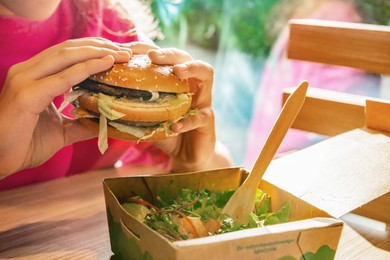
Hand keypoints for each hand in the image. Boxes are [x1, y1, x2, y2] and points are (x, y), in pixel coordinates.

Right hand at [0, 37, 131, 175]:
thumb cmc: (24, 144)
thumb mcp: (60, 131)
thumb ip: (81, 124)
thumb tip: (105, 122)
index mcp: (33, 76)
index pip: (66, 53)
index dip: (93, 49)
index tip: (118, 52)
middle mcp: (27, 72)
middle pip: (68, 49)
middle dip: (99, 46)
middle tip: (125, 51)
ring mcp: (24, 80)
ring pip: (65, 56)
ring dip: (96, 53)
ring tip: (120, 54)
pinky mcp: (26, 94)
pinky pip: (62, 78)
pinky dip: (86, 68)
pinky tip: (105, 63)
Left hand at [127, 42, 231, 171]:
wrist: (186, 155)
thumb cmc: (167, 132)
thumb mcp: (149, 117)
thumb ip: (135, 107)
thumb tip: (102, 101)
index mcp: (175, 80)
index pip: (164, 57)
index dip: (148, 50)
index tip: (128, 49)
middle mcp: (191, 84)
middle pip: (186, 58)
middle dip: (169, 54)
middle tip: (152, 56)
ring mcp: (203, 99)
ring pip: (206, 74)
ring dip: (192, 69)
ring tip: (178, 71)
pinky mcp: (208, 120)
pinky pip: (200, 116)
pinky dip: (187, 121)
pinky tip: (174, 126)